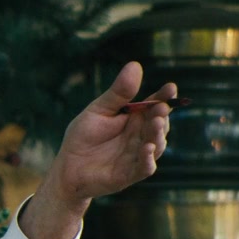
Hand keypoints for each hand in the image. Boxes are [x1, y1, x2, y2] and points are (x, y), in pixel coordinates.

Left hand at [49, 61, 175, 202]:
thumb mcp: (99, 110)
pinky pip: (145, 167)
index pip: (154, 105)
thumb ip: (118, 93)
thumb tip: (135, 65)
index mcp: (135, 118)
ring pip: (156, 145)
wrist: (67, 168)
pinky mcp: (130, 174)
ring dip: (157, 134)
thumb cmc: (83, 137)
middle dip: (162, 115)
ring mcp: (137, 155)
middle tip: (161, 107)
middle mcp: (141, 136)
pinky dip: (148, 158)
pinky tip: (147, 148)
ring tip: (156, 123)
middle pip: (159, 124)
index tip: (170, 88)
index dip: (164, 97)